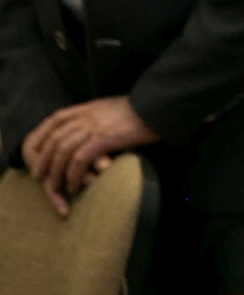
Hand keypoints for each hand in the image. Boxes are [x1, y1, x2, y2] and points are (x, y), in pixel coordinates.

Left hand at [22, 97, 157, 216]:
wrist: (157, 107)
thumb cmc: (138, 112)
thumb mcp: (110, 110)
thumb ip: (94, 117)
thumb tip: (85, 130)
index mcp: (85, 108)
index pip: (53, 121)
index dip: (41, 138)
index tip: (36, 154)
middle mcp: (85, 116)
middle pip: (53, 139)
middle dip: (43, 160)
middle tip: (39, 177)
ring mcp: (93, 127)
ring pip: (63, 151)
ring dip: (56, 172)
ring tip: (56, 187)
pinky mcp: (103, 139)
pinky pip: (80, 159)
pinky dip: (74, 174)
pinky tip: (75, 185)